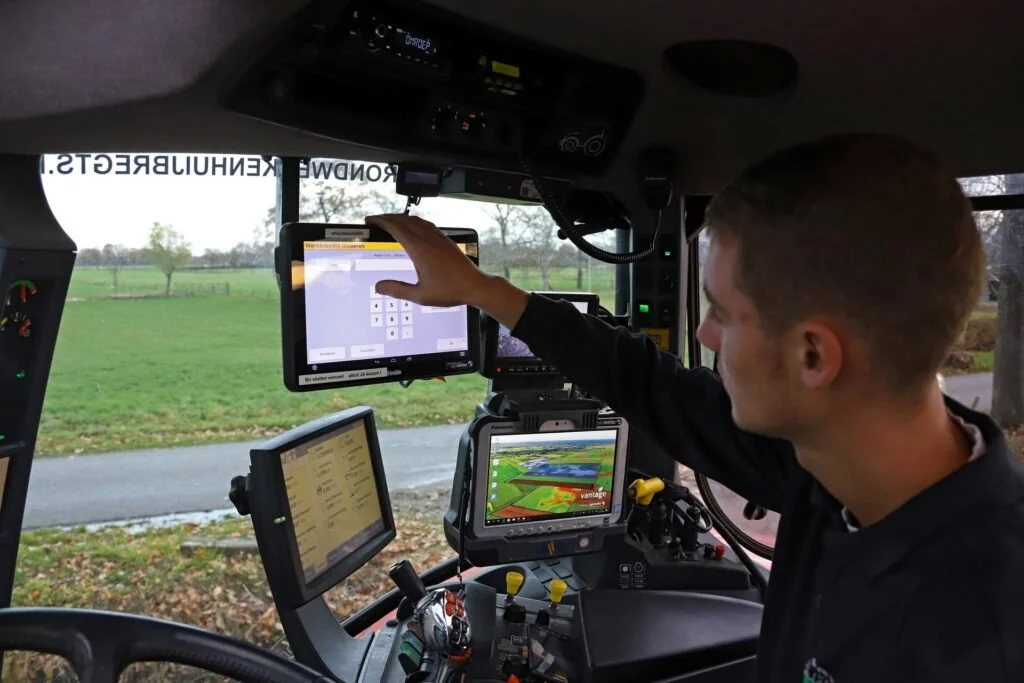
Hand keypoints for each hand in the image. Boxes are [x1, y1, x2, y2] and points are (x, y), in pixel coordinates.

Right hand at [365, 213, 528, 327]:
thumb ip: (398, 290)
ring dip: (401, 218)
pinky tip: (413, 227)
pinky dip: (414, 222)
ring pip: (416, 220)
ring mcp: (438, 238)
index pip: (396, 227)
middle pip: (404, 220)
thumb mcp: (421, 295)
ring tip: (390, 222)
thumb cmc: (451, 290)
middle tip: (375, 220)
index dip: (381, 221)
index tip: (370, 220)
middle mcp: (429, 240)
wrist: (475, 285)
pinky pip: (427, 224)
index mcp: (420, 249)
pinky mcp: (446, 240)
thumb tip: (379, 287)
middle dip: (387, 217)